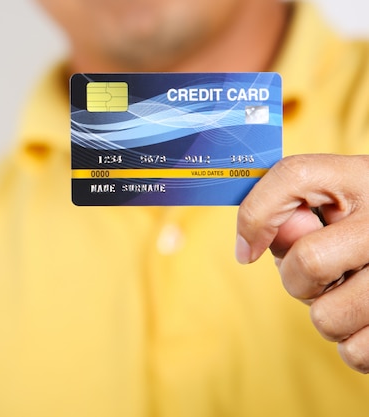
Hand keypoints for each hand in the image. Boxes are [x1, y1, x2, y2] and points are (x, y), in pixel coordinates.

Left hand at [236, 154, 368, 372]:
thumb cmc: (360, 230)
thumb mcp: (333, 205)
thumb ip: (289, 213)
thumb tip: (251, 244)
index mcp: (361, 178)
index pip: (294, 176)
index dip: (255, 215)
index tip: (246, 250)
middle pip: (308, 262)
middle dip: (295, 280)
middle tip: (317, 277)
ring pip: (326, 317)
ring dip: (325, 316)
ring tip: (348, 296)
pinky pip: (355, 352)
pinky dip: (352, 346)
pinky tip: (366, 320)